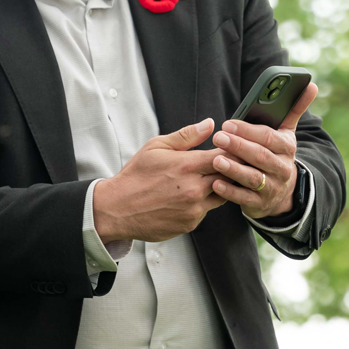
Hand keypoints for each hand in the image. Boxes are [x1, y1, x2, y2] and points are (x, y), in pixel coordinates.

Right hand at [93, 119, 225, 242]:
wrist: (117, 208)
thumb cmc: (135, 176)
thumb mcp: (156, 147)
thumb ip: (186, 136)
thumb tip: (209, 124)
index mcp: (187, 166)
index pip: (226, 156)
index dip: (231, 152)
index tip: (228, 150)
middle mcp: (194, 189)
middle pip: (230, 177)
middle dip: (229, 170)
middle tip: (221, 165)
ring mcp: (194, 209)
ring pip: (222, 195)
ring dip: (218, 187)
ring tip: (202, 181)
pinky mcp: (190, 224)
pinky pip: (206, 211)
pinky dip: (202, 203)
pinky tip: (186, 198)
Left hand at [210, 82, 317, 219]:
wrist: (282, 193)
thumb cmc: (276, 154)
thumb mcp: (286, 134)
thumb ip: (294, 109)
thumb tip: (312, 85)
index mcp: (286, 148)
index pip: (269, 137)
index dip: (248, 130)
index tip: (228, 123)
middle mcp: (282, 168)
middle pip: (260, 156)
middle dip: (239, 146)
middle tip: (218, 137)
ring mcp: (272, 187)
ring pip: (253, 178)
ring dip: (234, 169)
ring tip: (216, 159)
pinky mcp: (260, 204)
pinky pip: (244, 198)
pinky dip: (230, 191)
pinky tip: (215, 183)